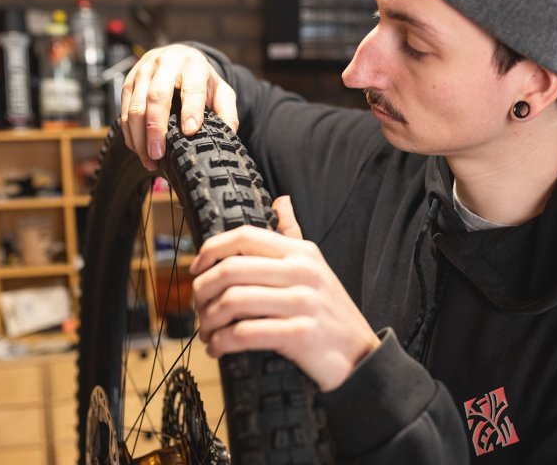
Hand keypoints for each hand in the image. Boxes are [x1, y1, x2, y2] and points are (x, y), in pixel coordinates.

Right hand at [120, 44, 239, 170]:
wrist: (178, 56)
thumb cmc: (200, 78)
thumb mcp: (220, 90)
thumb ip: (227, 110)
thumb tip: (229, 133)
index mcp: (192, 65)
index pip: (191, 88)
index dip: (191, 110)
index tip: (190, 132)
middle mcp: (165, 64)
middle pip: (156, 97)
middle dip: (156, 128)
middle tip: (159, 154)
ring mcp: (143, 72)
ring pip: (135, 106)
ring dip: (139, 136)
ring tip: (150, 160)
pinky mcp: (128, 82)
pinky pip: (124, 111)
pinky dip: (130, 134)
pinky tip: (140, 150)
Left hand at [190, 196, 380, 391]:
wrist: (360, 355)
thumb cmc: (330, 312)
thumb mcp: (317, 267)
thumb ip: (294, 235)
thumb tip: (281, 201)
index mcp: (302, 252)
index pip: (244, 237)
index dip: (211, 250)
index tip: (196, 269)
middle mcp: (302, 272)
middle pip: (230, 270)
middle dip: (202, 291)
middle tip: (198, 309)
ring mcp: (303, 303)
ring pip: (232, 302)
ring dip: (209, 321)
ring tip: (208, 333)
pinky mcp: (300, 335)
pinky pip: (245, 334)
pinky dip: (222, 343)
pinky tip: (219, 348)